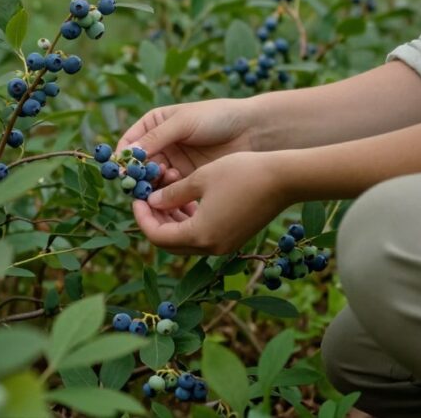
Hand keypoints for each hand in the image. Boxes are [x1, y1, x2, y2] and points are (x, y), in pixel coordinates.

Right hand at [117, 98, 259, 182]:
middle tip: (141, 181)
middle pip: (138, 165)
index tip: (123, 169)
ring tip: (166, 177)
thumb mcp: (183, 123)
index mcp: (154, 124)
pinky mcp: (187, 178)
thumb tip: (127, 155)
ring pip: (152, 179)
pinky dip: (168, 191)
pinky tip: (176, 184)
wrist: (252, 130)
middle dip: (138, 174)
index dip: (124, 157)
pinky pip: (169, 189)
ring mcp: (173, 162)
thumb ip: (155, 138)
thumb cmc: (217, 117)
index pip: (129, 143)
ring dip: (154, 182)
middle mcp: (160, 144)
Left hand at [132, 151, 293, 254]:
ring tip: (164, 197)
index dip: (142, 217)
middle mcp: (212, 247)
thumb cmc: (241, 173)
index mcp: (200, 235)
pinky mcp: (234, 238)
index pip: (157, 237)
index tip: (136, 199)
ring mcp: (225, 245)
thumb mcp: (200, 178)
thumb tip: (153, 202)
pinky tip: (186, 201)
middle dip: (155, 221)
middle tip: (146, 199)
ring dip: (172, 222)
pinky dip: (190, 222)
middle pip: (170, 243)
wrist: (284, 179)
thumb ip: (172, 194)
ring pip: (186, 241)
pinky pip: (203, 236)